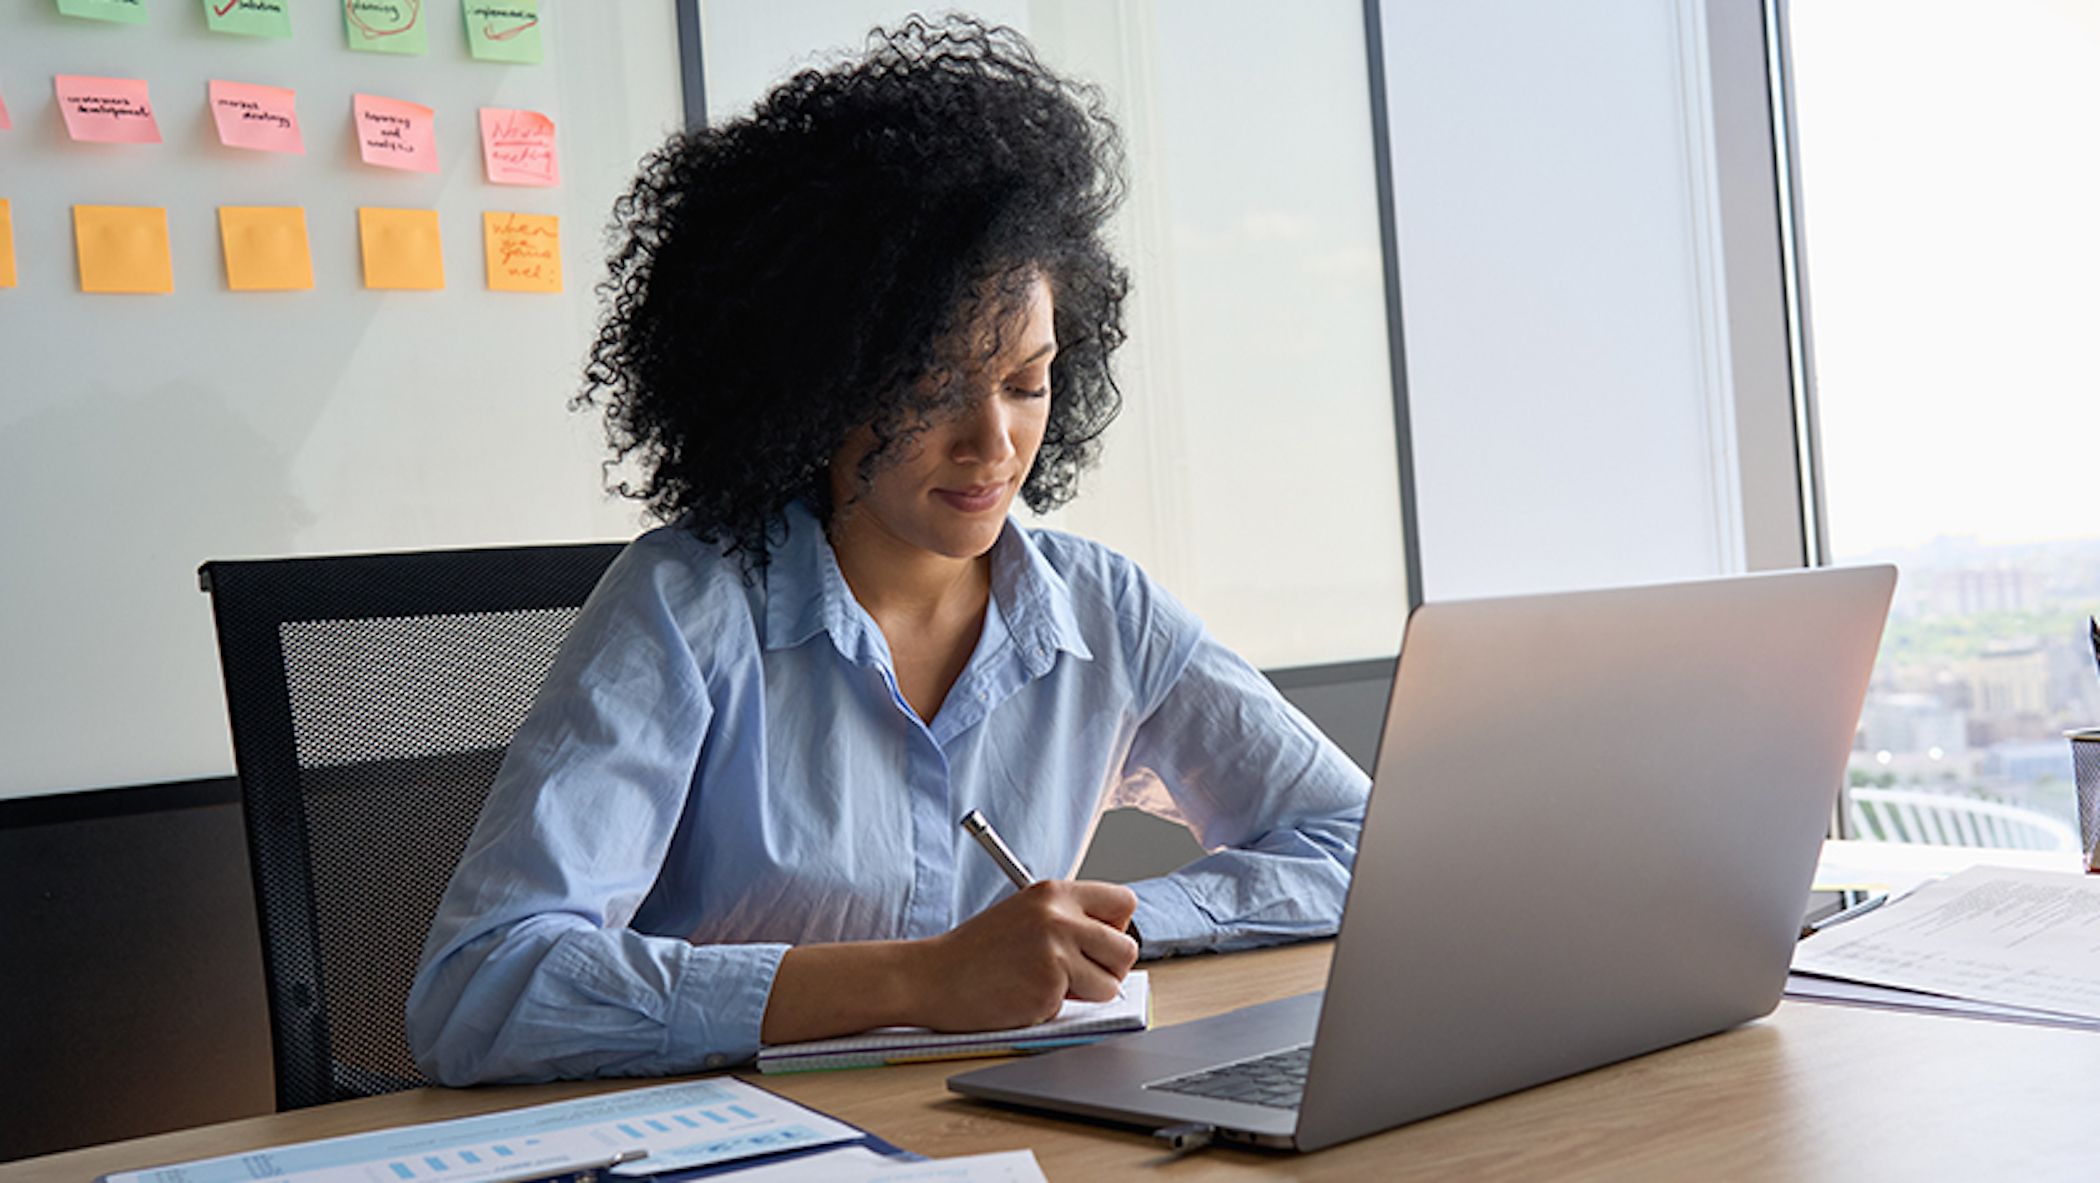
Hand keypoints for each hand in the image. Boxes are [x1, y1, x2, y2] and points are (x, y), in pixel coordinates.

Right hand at [758, 879, 1137, 1044]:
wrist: (931, 976)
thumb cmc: (976, 952)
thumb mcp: (1024, 915)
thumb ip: (1067, 919)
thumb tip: (1115, 941)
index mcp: (1054, 892)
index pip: (1124, 902)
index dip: (1115, 928)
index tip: (1094, 942)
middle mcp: (1059, 916)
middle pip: (1127, 948)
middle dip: (1109, 968)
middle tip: (1075, 973)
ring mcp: (1055, 951)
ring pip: (1112, 982)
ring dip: (1087, 993)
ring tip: (1046, 984)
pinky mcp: (1047, 986)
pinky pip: (1079, 1006)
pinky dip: (1057, 1007)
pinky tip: (1024, 995)